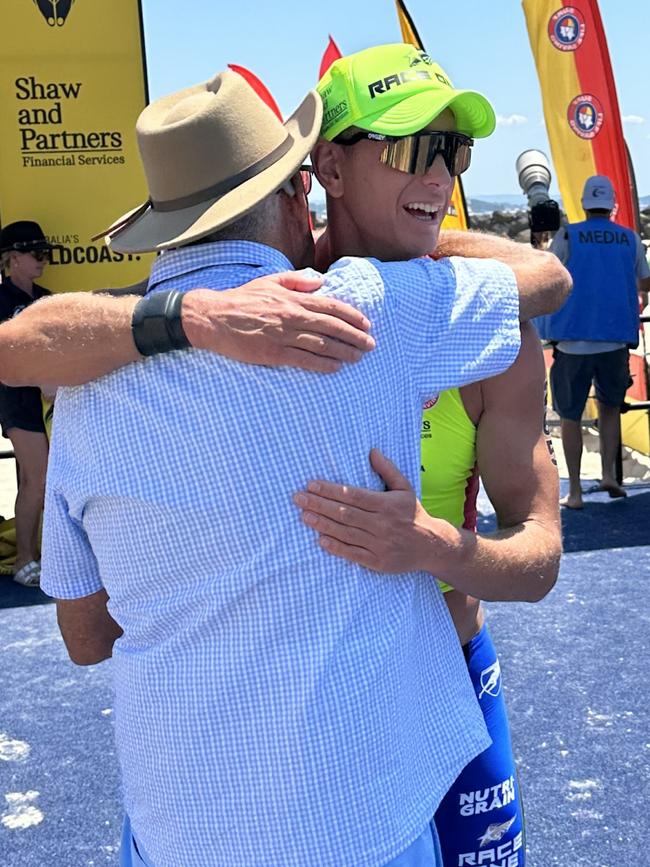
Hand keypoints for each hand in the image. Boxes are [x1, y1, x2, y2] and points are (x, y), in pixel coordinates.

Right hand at [182, 272, 374, 372]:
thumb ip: (296, 281)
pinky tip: (336, 367)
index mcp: (292, 299)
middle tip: (371, 345)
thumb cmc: (241, 299)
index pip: (330, 306)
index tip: (366, 324)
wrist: (213, 318)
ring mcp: (283, 336)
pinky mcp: (273, 353)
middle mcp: (291, 316)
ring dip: (344, 352)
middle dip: (355, 336)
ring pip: (322, 345)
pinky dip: (323, 364)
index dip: (352, 316)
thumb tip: (320, 282)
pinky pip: (304, 360)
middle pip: (332, 327)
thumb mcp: (270, 281)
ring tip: (359, 357)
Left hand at [293, 448, 459, 572]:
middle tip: (298, 498)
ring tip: (304, 516)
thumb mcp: (405, 488)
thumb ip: (387, 470)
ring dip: (322, 524)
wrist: (431, 546)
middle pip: (345, 514)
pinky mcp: (378, 561)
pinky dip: (336, 547)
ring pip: (346, 533)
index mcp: (386, 504)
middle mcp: (382, 524)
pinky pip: (353, 554)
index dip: (330, 490)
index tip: (311, 484)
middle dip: (319, 505)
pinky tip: (320, 540)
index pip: (352, 495)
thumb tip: (371, 451)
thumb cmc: (413, 514)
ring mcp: (379, 544)